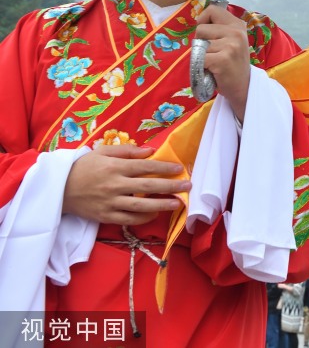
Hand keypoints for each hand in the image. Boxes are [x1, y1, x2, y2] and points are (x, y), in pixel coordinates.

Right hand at [62, 144, 189, 224]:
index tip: (179, 168)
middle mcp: (114, 185)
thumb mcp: (103, 152)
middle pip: (148, 186)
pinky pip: (129, 219)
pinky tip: (155, 213)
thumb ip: (127, 151)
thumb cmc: (83, 167)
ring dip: (162, 205)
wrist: (58, 189)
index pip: (146, 167)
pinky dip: (144, 217)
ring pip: (141, 206)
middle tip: (187, 186)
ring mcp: (110, 203)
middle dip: (170, 186)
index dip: (164, 167)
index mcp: (115, 167)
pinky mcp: (105, 216)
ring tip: (178, 203)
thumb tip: (150, 151)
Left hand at [195, 4, 250, 118]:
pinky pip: (199, 59)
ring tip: (214, 63)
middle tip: (213, 54)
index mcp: (238, 25)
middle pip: (201, 29)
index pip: (212, 10)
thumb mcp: (231, 41)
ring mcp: (231, 45)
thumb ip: (219, 29)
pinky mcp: (223, 59)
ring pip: (199, 45)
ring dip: (201, 57)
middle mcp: (236, 32)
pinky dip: (201, 67)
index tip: (206, 34)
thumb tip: (197, 22)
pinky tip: (213, 71)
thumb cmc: (232, 64)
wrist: (243, 87)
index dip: (203, 20)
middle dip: (200, 42)